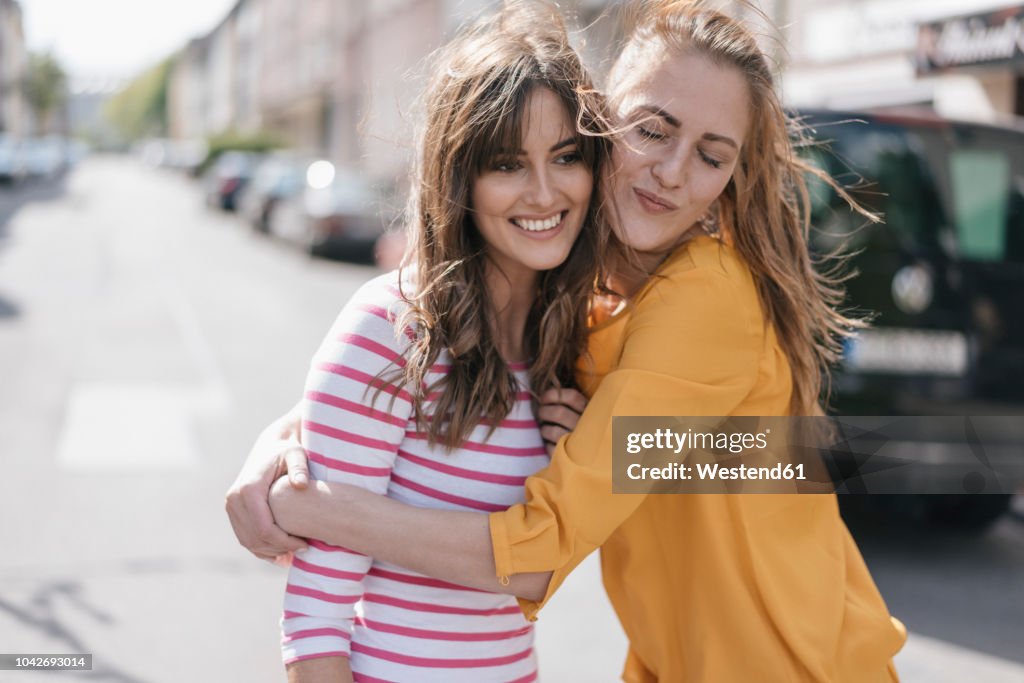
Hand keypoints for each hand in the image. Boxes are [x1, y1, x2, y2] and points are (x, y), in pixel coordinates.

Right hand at [225, 405, 309, 560]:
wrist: (271, 445)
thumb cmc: (288, 450)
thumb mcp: (297, 454)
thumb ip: (300, 468)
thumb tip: (300, 484)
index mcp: (248, 489)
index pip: (264, 528)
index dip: (284, 542)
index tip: (305, 545)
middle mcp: (234, 499)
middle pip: (255, 538)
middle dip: (279, 549)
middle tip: (303, 550)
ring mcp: (231, 506)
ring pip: (248, 541)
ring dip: (270, 552)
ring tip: (294, 554)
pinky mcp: (233, 511)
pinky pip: (245, 537)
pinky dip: (261, 549)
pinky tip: (280, 554)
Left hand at [538, 387, 586, 455]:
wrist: (588, 455)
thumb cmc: (578, 427)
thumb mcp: (579, 412)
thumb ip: (566, 403)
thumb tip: (542, 396)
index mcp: (589, 411)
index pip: (571, 396)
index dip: (552, 395)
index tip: (543, 398)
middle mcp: (586, 426)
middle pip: (559, 413)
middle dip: (543, 411)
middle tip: (540, 413)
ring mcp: (578, 443)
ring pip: (552, 431)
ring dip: (544, 429)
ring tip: (545, 430)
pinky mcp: (569, 457)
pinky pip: (550, 448)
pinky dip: (546, 444)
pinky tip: (550, 443)